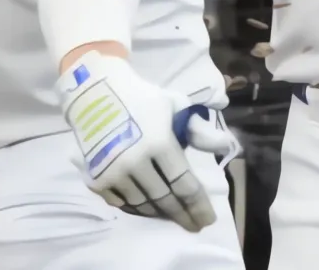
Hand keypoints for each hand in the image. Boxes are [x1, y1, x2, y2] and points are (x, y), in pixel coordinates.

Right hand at [56, 51, 233, 232]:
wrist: (94, 93)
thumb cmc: (141, 99)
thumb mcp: (175, 105)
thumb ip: (199, 131)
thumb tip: (225, 146)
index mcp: (159, 143)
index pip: (184, 184)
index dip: (198, 205)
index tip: (207, 220)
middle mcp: (136, 162)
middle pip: (165, 199)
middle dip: (183, 215)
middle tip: (194, 226)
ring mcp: (114, 173)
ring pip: (143, 205)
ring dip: (160, 212)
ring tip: (172, 214)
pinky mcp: (97, 179)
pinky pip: (121, 203)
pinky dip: (136, 208)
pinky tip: (147, 207)